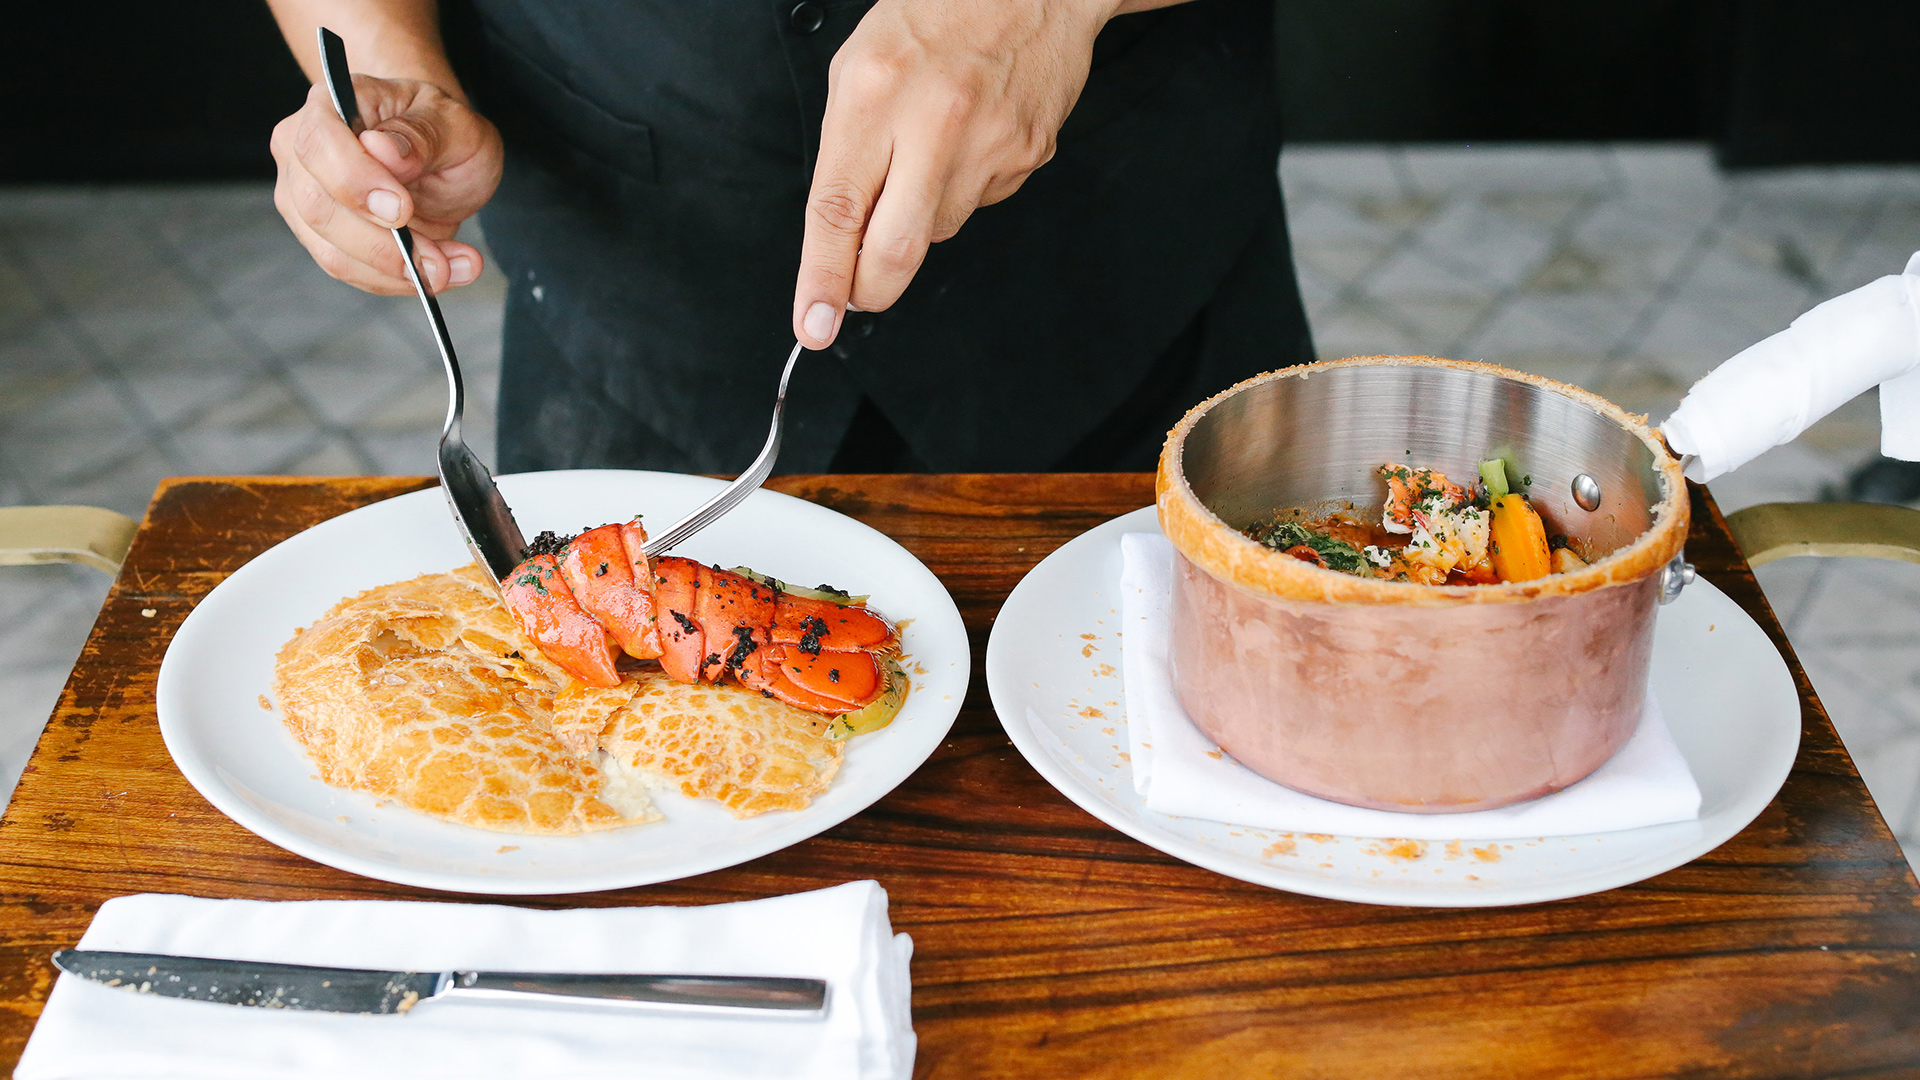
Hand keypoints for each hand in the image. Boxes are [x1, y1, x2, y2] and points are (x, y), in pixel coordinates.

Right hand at [270, 75, 502, 294]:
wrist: (438, 154)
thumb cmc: (442, 129)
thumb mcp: (454, 123)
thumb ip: (423, 134)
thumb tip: (384, 150)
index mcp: (331, 105)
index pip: (318, 144)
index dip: (355, 182)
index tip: (402, 210)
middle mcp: (301, 150)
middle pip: (318, 208)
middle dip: (384, 246)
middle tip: (441, 261)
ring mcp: (303, 196)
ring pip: (333, 252)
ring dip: (398, 272)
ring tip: (456, 268)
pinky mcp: (320, 237)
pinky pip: (352, 271)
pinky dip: (399, 280)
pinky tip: (442, 272)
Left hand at [792, 0, 1116, 347]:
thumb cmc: (940, 12)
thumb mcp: (861, 64)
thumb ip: (845, 149)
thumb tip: (838, 231)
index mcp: (876, 91)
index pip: (836, 210)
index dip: (821, 279)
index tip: (811, 324)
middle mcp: (933, 121)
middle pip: (894, 250)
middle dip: (869, 289)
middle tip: (857, 294)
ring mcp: (988, 144)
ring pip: (936, 231)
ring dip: (919, 215)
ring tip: (930, 150)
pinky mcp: (1027, 157)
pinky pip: (980, 203)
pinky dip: (963, 187)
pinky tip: (970, 139)